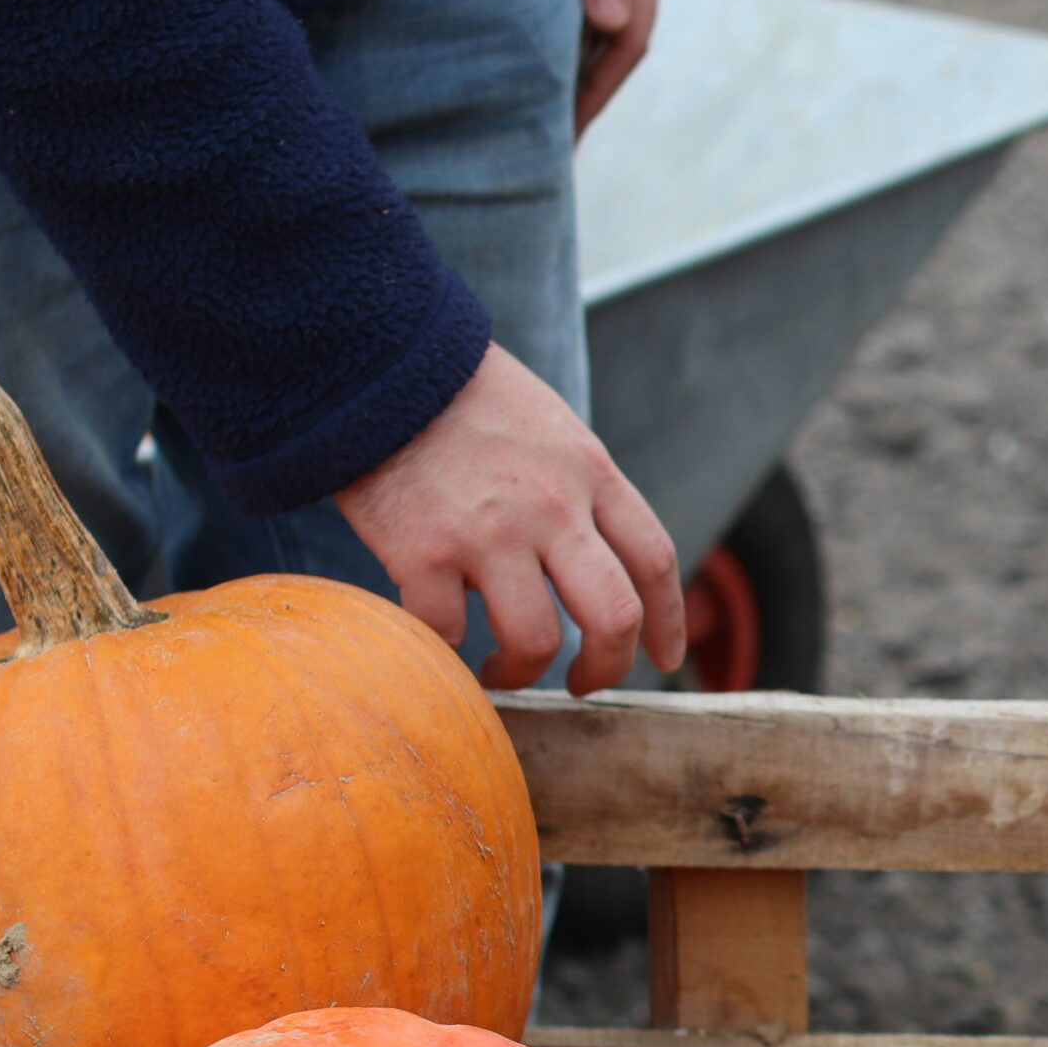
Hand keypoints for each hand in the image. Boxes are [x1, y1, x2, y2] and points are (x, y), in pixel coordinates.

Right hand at [336, 343, 685, 694]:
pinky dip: (446, 652)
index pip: (654, 560)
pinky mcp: (423, 552)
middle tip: (583, 684)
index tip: (664, 658)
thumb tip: (588, 566)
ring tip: (501, 671)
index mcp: (590, 474)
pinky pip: (446, 632)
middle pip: (614, 616)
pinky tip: (441, 644)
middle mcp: (552, 507)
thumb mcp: (551, 430)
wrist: (378, 362)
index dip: (669, 621)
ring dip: (522, 673)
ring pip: (535, 640)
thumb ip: (579, 491)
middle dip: (607, 666)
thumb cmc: (464, 399)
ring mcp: (489, 533)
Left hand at [557, 0, 674, 134]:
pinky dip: (574, 28)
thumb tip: (611, 24)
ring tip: (548, 98)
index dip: (596, 92)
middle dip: (591, 91)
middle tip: (556, 135)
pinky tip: (549, 40)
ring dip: (582, 61)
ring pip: (608, 21)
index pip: (627, 44)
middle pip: (621, 42)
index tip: (567, 134)